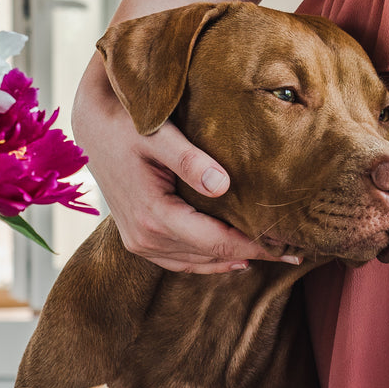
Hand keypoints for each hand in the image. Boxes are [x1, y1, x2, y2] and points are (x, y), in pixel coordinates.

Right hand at [72, 55, 283, 272]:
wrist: (93, 126)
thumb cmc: (128, 123)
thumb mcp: (158, 134)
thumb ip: (189, 159)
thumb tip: (224, 185)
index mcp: (153, 215)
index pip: (217, 242)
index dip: (257, 246)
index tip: (290, 246)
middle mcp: (144, 238)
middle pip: (211, 256)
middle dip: (254, 254)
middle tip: (295, 250)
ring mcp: (138, 242)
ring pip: (197, 263)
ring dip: (234, 260)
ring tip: (274, 253)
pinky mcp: (138, 240)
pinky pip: (180, 261)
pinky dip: (209, 262)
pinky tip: (236, 259)